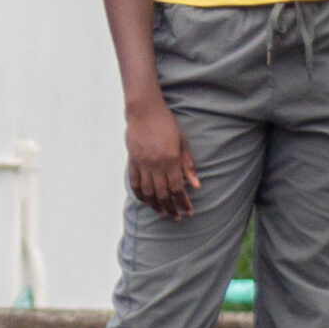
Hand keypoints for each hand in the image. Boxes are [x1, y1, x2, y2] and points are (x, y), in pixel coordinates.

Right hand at [124, 99, 199, 218]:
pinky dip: (140, 195)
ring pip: (148, 192)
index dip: (183, 202)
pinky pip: (135, 183)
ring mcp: (142, 164)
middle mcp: (155, 165)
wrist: (144, 110)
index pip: (177, 188)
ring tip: (162, 212)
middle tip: (177, 217)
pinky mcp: (132, 161)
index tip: (188, 211)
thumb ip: (188, 165)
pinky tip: (146, 201)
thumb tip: (196, 185)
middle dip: (171, 208)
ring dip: (155, 205)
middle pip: (163, 194)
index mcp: (170, 160)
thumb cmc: (167, 124)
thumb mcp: (182, 142)